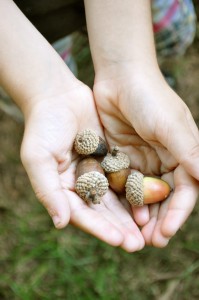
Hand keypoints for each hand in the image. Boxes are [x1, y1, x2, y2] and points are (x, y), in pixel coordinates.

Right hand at [20, 81, 144, 251]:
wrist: (57, 96)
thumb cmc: (43, 126)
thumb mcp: (38, 158)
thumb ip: (47, 191)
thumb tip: (60, 223)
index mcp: (62, 189)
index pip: (81, 215)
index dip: (100, 228)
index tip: (119, 240)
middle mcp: (80, 185)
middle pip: (102, 212)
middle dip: (119, 228)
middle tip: (139, 244)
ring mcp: (96, 172)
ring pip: (116, 198)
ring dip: (130, 215)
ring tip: (148, 231)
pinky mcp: (109, 159)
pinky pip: (124, 176)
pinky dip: (135, 189)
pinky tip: (149, 200)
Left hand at [93, 69, 198, 246]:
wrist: (120, 78)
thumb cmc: (149, 97)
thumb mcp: (170, 125)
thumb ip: (190, 152)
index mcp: (183, 154)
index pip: (185, 191)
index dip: (177, 213)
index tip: (165, 232)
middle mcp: (165, 160)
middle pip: (164, 198)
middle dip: (159, 220)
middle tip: (149, 241)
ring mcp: (143, 160)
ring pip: (144, 195)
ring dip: (141, 214)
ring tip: (134, 234)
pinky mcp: (123, 157)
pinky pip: (125, 184)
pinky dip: (124, 199)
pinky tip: (120, 212)